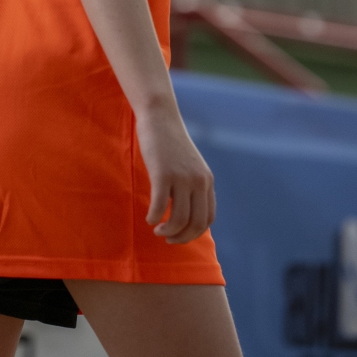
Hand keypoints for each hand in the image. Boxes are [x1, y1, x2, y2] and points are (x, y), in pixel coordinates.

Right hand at [136, 103, 215, 243]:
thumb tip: (186, 214)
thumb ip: (192, 186)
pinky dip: (153, 217)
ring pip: (179, 220)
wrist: (160, 117)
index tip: (179, 235)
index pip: (208, 218)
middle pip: (196, 224)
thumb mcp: (189, 166)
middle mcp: (198, 181)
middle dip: (181, 238)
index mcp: (207, 180)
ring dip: (167, 231)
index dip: (194, 233)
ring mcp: (182, 178)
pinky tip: (148, 217)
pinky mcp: (163, 174)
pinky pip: (160, 207)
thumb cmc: (170, 144)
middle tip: (167, 238)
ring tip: (157, 229)